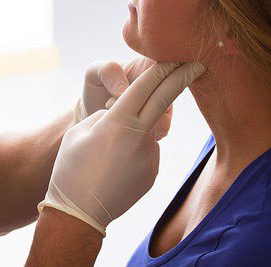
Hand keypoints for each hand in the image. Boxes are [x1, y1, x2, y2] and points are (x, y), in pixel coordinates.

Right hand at [40, 61, 205, 234]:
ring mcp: (150, 157)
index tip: (179, 56)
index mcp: (119, 121)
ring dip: (135, 131)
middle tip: (199, 63)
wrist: (78, 213)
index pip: (146, 86)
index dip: (164, 68)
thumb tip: (124, 117)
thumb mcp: (80, 131)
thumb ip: (106, 116)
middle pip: (165, 100)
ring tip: (105, 157)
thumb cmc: (71, 168)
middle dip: (182, 79)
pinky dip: (133, 152)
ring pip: (147, 130)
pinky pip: (145, 151)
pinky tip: (113, 169)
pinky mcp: (153, 173)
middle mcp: (140, 137)